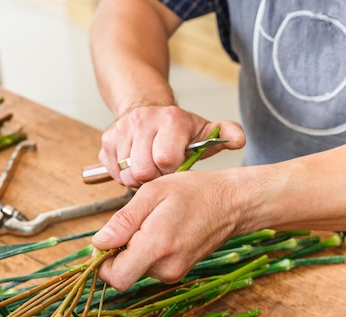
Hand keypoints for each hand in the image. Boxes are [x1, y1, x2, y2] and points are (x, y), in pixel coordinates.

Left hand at [92, 170, 246, 290]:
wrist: (231, 204)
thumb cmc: (194, 192)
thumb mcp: (153, 193)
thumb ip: (123, 221)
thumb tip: (98, 243)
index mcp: (157, 246)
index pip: (115, 277)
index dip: (102, 260)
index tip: (108, 238)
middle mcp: (166, 268)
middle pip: (123, 273)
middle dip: (118, 251)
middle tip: (135, 223)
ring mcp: (174, 273)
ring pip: (135, 269)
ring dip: (134, 249)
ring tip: (154, 222)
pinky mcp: (178, 273)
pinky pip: (150, 267)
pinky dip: (148, 251)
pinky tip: (162, 231)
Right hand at [98, 104, 244, 186]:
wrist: (146, 108)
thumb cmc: (179, 129)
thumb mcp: (206, 131)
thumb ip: (226, 134)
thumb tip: (240, 140)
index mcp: (171, 119)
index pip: (165, 159)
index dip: (170, 170)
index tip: (175, 166)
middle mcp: (144, 120)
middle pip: (143, 170)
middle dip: (154, 177)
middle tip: (161, 172)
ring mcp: (122, 129)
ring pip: (126, 173)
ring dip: (138, 178)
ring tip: (150, 168)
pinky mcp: (106, 139)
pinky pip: (113, 170)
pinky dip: (124, 175)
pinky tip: (136, 166)